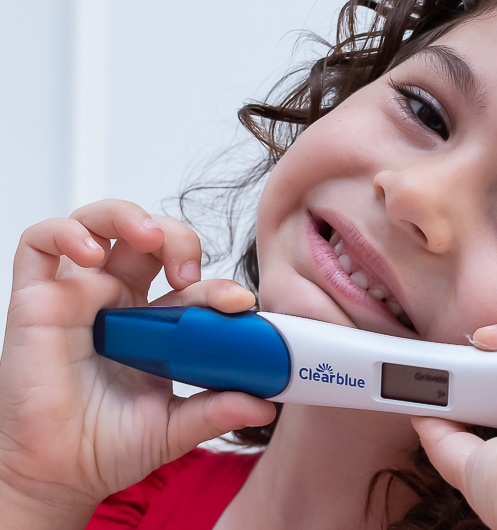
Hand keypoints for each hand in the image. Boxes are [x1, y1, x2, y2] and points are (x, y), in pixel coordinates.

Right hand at [0, 200, 275, 527]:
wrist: (55, 478)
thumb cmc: (105, 445)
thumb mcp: (175, 427)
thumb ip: (217, 411)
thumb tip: (264, 406)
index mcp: (153, 323)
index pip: (190, 283)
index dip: (216, 285)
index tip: (239, 303)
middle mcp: (117, 301)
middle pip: (150, 237)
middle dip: (178, 238)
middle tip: (188, 272)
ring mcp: (76, 295)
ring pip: (99, 222)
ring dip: (128, 216)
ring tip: (149, 238)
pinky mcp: (34, 299)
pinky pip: (40, 242)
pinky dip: (66, 232)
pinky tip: (92, 253)